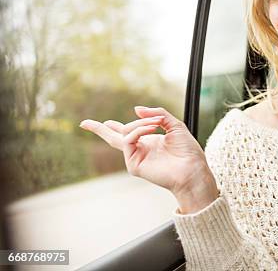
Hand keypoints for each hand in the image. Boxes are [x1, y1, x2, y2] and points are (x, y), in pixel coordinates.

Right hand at [80, 106, 218, 212]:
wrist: (193, 169)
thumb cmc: (188, 150)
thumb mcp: (174, 125)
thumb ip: (157, 114)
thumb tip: (136, 109)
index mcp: (150, 141)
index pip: (129, 132)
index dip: (115, 127)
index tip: (106, 122)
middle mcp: (141, 149)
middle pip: (114, 138)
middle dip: (99, 129)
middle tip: (84, 123)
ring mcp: (136, 158)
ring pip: (124, 134)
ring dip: (140, 123)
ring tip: (156, 122)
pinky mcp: (134, 165)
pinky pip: (129, 140)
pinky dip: (139, 130)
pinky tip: (152, 128)